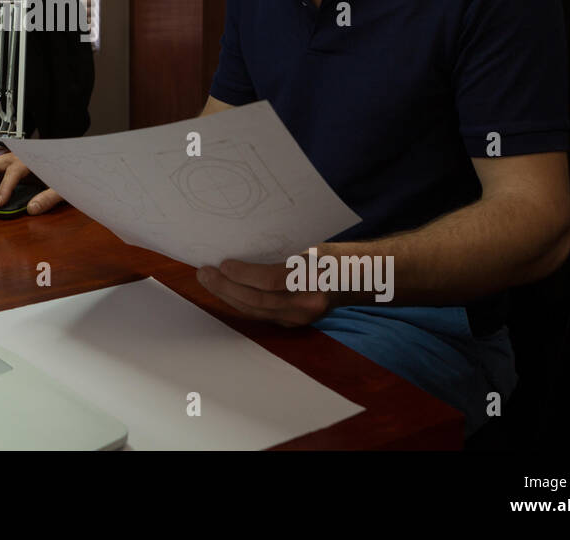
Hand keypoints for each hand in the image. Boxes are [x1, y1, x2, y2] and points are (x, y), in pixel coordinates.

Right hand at [0, 153, 61, 214]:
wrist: (66, 159)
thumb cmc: (63, 171)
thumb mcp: (61, 186)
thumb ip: (49, 197)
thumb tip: (31, 209)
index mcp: (31, 160)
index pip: (13, 172)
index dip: (5, 188)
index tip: (0, 202)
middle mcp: (19, 156)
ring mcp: (15, 158)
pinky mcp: (13, 164)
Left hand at [196, 257, 334, 326]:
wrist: (364, 277)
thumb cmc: (336, 255)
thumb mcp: (312, 247)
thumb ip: (282, 254)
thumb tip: (243, 245)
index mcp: (315, 279)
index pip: (271, 281)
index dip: (243, 275)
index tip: (223, 264)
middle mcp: (309, 303)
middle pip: (258, 300)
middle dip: (226, 287)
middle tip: (204, 272)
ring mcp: (302, 317)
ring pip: (256, 310)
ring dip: (228, 295)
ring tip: (208, 280)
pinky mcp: (295, 323)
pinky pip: (262, 314)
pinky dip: (241, 303)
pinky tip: (226, 291)